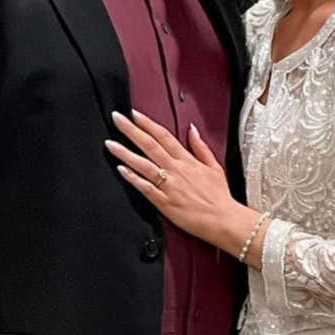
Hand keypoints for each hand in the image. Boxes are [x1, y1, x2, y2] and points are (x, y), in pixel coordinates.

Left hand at [106, 111, 243, 246]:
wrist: (224, 220)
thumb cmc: (219, 197)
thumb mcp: (215, 166)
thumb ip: (200, 147)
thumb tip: (192, 130)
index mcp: (187, 161)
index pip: (164, 136)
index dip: (148, 124)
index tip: (134, 114)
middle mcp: (176, 170)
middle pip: (150, 145)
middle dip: (131, 130)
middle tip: (117, 118)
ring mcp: (169, 186)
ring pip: (144, 165)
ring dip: (125, 153)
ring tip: (110, 143)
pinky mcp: (165, 203)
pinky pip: (145, 188)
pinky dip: (133, 178)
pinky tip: (122, 170)